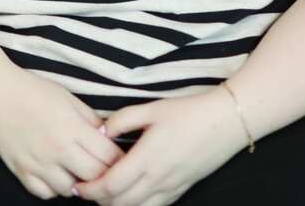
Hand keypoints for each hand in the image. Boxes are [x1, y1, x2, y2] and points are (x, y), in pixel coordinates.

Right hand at [0, 68, 124, 199]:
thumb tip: (108, 138)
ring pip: (70, 190)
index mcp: (72, 128)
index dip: (119, 158)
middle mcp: (57, 150)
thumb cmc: (33, 90)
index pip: (108, 156)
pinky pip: (45, 193)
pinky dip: (54, 188)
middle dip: (104, 174)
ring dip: (78, 183)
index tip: (120, 156)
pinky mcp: (21, 171)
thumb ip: (90, 119)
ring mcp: (38, 164)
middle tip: (104, 167)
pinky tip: (56, 173)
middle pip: (94, 177)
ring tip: (79, 170)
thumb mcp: (68, 97)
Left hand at [73, 88, 246, 205]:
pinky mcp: (182, 189)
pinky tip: (130, 195)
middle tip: (85, 189)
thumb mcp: (152, 108)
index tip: (78, 185)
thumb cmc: (189, 112)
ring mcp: (171, 187)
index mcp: (147, 158)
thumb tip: (100, 132)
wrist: (226, 122)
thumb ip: (122, 120)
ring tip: (105, 193)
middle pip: (119, 204)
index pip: (110, 186)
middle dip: (98, 200)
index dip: (90, 190)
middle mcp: (158, 179)